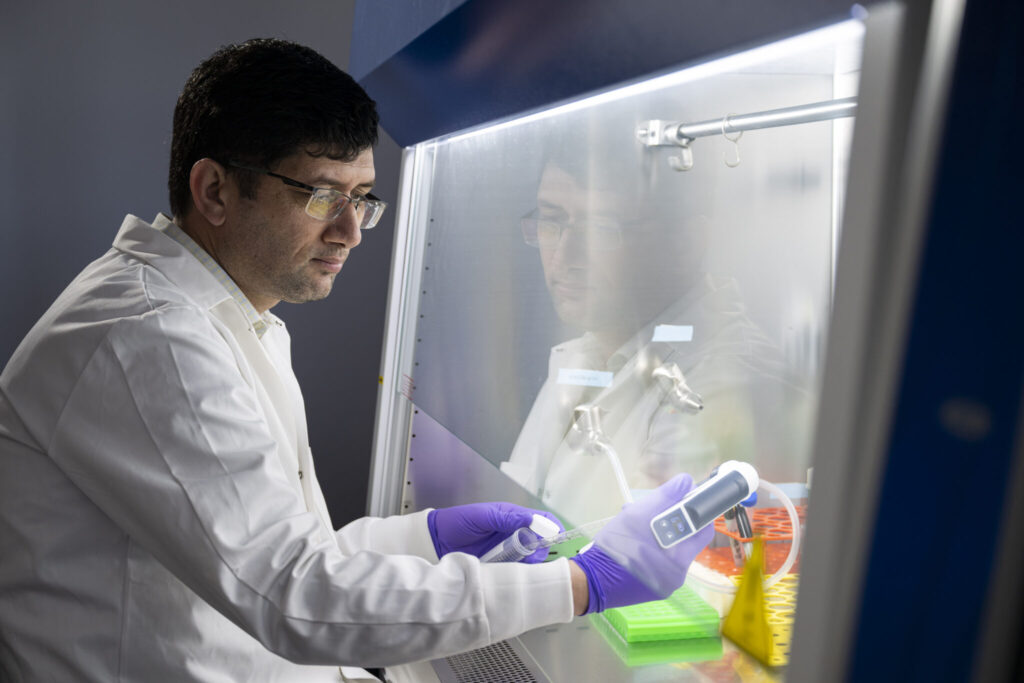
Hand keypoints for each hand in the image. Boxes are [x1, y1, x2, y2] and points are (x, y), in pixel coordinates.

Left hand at [428, 503, 562, 562]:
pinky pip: (517, 569)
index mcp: (511, 517)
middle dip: (542, 549)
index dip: (551, 527)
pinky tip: (518, 575)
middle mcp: (513, 533)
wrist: (436, 541)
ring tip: (523, 565)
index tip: (555, 537)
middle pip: (539, 541)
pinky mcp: (500, 564)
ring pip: (531, 557)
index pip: (539, 519)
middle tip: (533, 556)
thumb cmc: (458, 522)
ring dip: (532, 562)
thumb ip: (506, 518)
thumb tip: (531, 519)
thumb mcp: (483, 517)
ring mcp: (507, 549)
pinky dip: (522, 572)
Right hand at [570, 473, 713, 612]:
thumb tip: (686, 482)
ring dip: (661, 538)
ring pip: (672, 552)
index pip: (703, 530)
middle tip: (652, 514)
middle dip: (672, 523)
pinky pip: (662, 566)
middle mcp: (679, 573)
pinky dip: (654, 554)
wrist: (592, 580)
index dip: (697, 512)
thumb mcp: (637, 513)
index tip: (684, 502)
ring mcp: (668, 584)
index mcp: (679, 555)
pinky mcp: (656, 591)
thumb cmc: (615, 546)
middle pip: (685, 540)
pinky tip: (636, 547)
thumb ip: (665, 496)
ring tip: (638, 530)